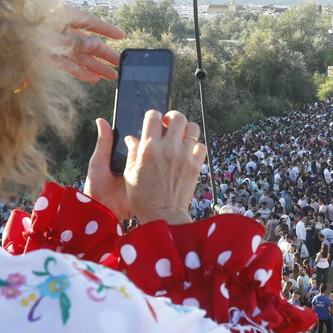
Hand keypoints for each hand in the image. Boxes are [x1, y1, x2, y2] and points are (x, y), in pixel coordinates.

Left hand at [47, 6, 124, 83]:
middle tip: (119, 62)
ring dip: (95, 66)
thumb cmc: (26, 21)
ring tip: (110, 75)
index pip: (90, 22)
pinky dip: (80, 72)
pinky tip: (93, 78)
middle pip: (88, 43)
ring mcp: (53, 44)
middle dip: (104, 54)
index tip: (121, 36)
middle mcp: (61, 29)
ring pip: (80, 57)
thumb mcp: (51, 27)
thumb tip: (94, 44)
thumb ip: (73, 39)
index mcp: (64, 15)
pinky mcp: (45, 57)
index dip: (107, 29)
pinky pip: (66, 65)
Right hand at [85, 109, 204, 224]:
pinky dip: (196, 146)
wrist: (163, 216)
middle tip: (169, 124)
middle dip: (172, 117)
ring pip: (192, 128)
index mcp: (149, 148)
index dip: (152, 116)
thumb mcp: (130, 174)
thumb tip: (132, 138)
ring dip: (186, 129)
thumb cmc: (143, 197)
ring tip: (181, 136)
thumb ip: (133, 152)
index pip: (153, 116)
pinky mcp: (195, 166)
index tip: (153, 121)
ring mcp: (184, 156)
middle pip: (177, 117)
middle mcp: (168, 149)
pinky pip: (202, 146)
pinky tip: (189, 151)